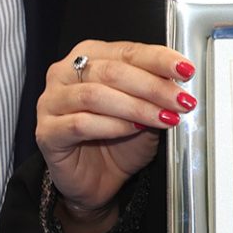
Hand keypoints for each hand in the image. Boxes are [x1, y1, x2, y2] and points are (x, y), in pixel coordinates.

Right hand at [35, 40, 196, 232]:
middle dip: (153, 87)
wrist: (99, 181)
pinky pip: (80, 124)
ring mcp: (51, 102)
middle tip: (181, 101)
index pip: (127, 51)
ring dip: (136, 107)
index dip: (159, 60)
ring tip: (164, 118)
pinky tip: (134, 130)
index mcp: (90, 57)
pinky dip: (112, 126)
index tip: (186, 70)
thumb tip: (179, 83)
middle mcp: (65, 73)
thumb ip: (156, 95)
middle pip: (112, 71)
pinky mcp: (47, 132)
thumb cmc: (119, 142)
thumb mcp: (147, 113)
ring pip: (95, 95)